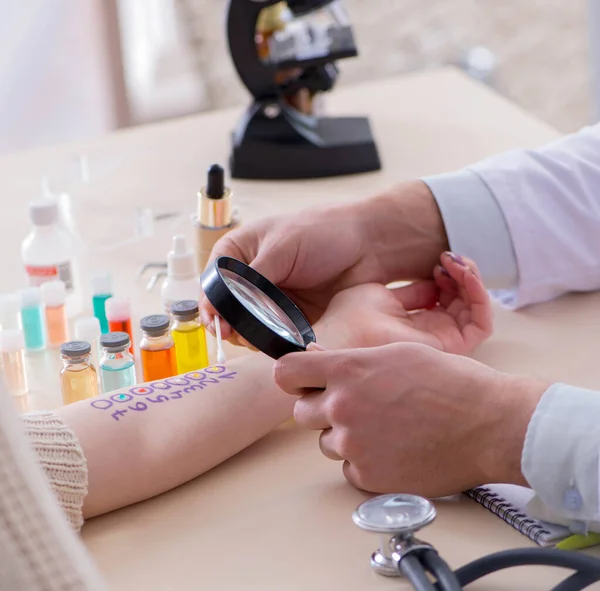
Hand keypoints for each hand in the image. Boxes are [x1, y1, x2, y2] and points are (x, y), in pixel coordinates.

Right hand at [200, 181, 447, 344]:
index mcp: (240, 253)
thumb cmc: (324, 232)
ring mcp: (271, 301)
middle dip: (231, 325)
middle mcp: (251, 279)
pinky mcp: (291, 319)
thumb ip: (252, 279)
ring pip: (250, 328)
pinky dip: (275, 342)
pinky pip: (275, 337)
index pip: (213, 283)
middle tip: (238, 334)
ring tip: (265, 335)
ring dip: (253, 336)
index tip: (217, 322)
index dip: (212, 304)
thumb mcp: (282, 248)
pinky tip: (283, 340)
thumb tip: (226, 309)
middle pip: (228, 311)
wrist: (369, 245)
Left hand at [274, 343, 547, 496]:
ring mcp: (354, 445)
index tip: (303, 381)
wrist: (489, 423)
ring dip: (346, 437)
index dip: (293, 377)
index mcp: (348, 370)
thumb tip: (316, 358)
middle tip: (356, 406)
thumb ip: (350, 359)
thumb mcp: (397, 352)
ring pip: (326, 442)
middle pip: (301, 413)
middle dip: (322, 409)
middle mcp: (343, 407)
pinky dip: (365, 462)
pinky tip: (394, 449)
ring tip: (386, 428)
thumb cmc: (450, 382)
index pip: (286, 373)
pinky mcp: (368, 477)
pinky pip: (349, 469)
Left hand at [316, 251, 491, 354]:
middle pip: (462, 304)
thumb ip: (410, 292)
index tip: (437, 260)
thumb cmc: (348, 318)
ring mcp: (439, 343)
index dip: (447, 276)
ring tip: (456, 262)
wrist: (339, 338)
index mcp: (409, 324)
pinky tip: (463, 274)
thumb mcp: (379, 295)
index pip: (443, 299)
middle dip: (463, 275)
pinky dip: (480, 295)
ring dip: (472, 280)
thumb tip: (433, 282)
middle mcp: (427, 335)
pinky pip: (481, 325)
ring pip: (475, 312)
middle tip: (449, 257)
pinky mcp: (449, 348)